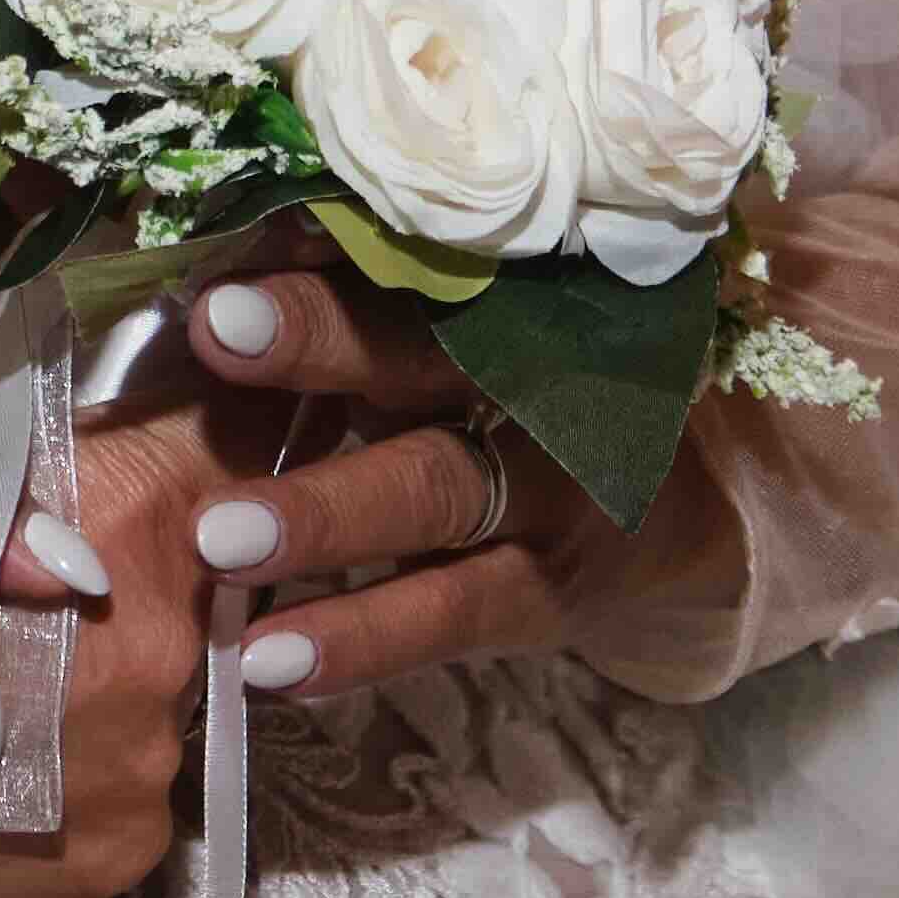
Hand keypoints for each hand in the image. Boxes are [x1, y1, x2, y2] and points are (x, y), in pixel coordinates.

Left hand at [148, 261, 585, 697]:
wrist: (683, 507)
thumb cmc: (514, 394)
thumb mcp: (462, 336)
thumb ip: (364, 301)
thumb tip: (227, 248)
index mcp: (500, 295)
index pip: (411, 256)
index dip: (326, 242)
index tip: (237, 235)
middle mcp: (532, 378)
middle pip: (426, 351)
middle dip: (321, 339)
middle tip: (215, 331)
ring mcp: (547, 492)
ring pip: (435, 493)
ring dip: (325, 516)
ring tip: (218, 540)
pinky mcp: (542, 593)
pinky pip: (447, 617)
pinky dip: (359, 640)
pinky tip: (270, 662)